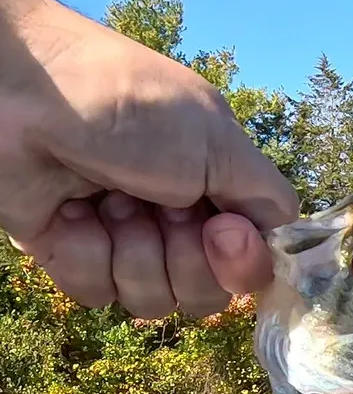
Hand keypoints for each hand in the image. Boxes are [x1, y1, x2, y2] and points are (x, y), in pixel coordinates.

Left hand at [0, 0, 297, 316]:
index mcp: (218, 191)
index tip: (222, 231)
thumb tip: (285, 242)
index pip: (252, 263)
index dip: (242, 264)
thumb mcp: (219, 141)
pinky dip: (84, 254)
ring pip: (151, 300)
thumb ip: (266, 198)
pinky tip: (71, 212)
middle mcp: (174, 220)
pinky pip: (96, 292)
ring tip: (107, 201)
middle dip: (184, 259)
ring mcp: (121, 238)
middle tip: (158, 207)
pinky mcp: (69, 252)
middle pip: (207, 294)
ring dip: (133, 253)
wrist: (23, 92)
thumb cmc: (129, 103)